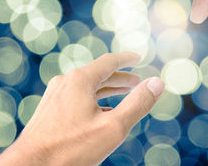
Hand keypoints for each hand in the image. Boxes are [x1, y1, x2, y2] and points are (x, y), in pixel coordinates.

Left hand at [0, 52, 164, 165]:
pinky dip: (94, 99)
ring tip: (122, 94)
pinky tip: (100, 112)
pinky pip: (76, 97)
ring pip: (87, 86)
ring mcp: (54, 96)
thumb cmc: (71, 149)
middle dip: (120, 78)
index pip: (109, 61)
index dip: (127, 59)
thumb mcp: (114, 127)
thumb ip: (138, 103)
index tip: (138, 57)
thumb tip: (157, 82)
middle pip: (99, 74)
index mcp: (80, 80)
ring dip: (107, 89)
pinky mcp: (49, 110)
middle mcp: (65, 82)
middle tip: (137, 82)